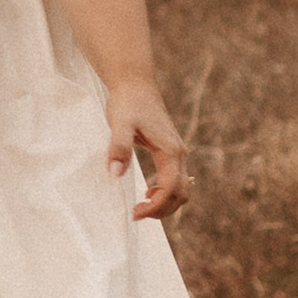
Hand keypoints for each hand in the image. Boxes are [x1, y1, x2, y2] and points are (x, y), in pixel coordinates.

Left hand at [105, 79, 186, 221]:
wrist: (135, 84)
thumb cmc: (127, 102)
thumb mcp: (119, 123)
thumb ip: (118, 147)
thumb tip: (116, 173)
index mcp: (170, 150)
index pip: (170, 189)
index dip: (155, 207)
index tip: (135, 213)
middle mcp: (179, 153)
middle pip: (181, 194)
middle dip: (162, 210)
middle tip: (136, 213)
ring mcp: (177, 152)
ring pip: (181, 189)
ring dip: (165, 203)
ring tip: (141, 206)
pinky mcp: (171, 151)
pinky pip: (176, 180)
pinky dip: (166, 193)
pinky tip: (148, 192)